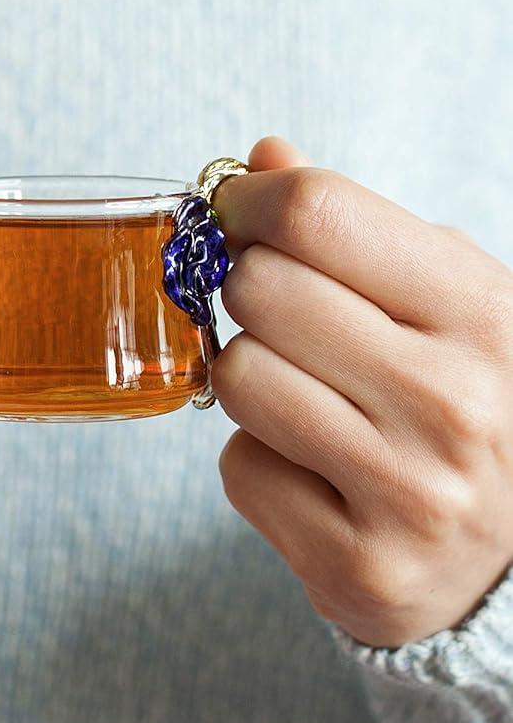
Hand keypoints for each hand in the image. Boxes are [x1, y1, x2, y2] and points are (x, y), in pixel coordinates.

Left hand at [211, 138, 512, 647]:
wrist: (512, 557)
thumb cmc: (465, 399)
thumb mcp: (446, 299)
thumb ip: (356, 227)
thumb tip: (266, 156)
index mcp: (485, 314)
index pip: (320, 214)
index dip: (253, 201)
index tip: (238, 212)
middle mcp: (456, 403)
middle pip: (261, 289)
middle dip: (249, 293)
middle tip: (284, 319)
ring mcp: (410, 492)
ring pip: (238, 376)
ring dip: (250, 378)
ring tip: (309, 397)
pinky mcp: (359, 565)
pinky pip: (238, 468)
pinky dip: (259, 462)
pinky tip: (317, 472)